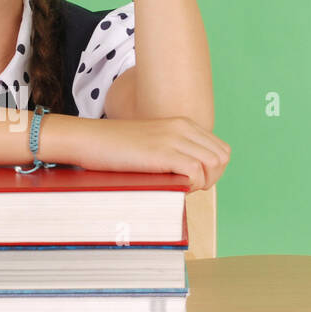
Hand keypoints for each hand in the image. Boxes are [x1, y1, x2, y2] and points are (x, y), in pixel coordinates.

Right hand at [69, 116, 230, 191]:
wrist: (88, 139)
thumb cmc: (113, 147)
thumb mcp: (151, 142)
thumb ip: (172, 151)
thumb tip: (190, 176)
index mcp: (182, 124)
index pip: (219, 148)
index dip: (212, 170)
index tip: (192, 180)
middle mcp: (182, 127)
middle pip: (222, 156)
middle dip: (212, 178)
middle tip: (190, 187)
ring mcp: (174, 139)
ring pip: (214, 164)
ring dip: (203, 182)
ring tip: (182, 187)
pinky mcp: (163, 153)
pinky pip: (196, 172)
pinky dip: (191, 185)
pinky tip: (174, 186)